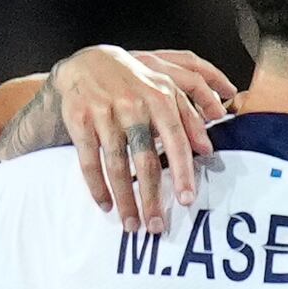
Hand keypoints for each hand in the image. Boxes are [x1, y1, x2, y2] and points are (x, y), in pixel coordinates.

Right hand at [55, 45, 236, 229]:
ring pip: (117, 165)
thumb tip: (208, 149)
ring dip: (125, 199)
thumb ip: (190, 115)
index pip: (176, 140)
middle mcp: (133, 105)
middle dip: (152, 197)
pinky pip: (89, 161)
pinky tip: (105, 205)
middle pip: (145, 159)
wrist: (88, 63)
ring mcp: (104, 112)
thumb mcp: (166, 88)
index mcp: (159, 97)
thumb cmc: (135, 81)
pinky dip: (97, 186)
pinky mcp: (80, 120)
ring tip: (132, 224)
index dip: (182, 172)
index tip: (186, 200)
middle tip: (157, 226)